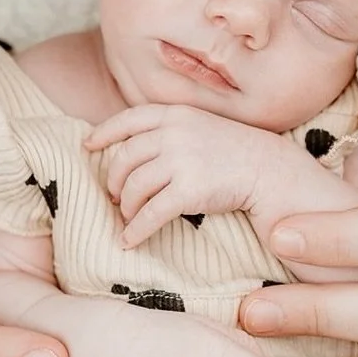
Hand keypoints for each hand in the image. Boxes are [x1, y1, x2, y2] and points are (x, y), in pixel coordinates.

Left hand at [86, 107, 278, 246]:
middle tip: (117, 197)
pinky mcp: (189, 190)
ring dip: (126, 208)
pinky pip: (150, 214)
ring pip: (134, 188)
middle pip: (125, 158)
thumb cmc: (235, 152)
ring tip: (129, 218)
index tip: (88, 146)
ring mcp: (181, 160)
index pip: (128, 120)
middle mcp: (174, 133)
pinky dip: (135, 231)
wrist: (269, 170)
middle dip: (115, 181)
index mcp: (175, 114)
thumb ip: (170, 130)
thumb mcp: (201, 126)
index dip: (104, 133)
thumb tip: (134, 149)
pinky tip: (129, 242)